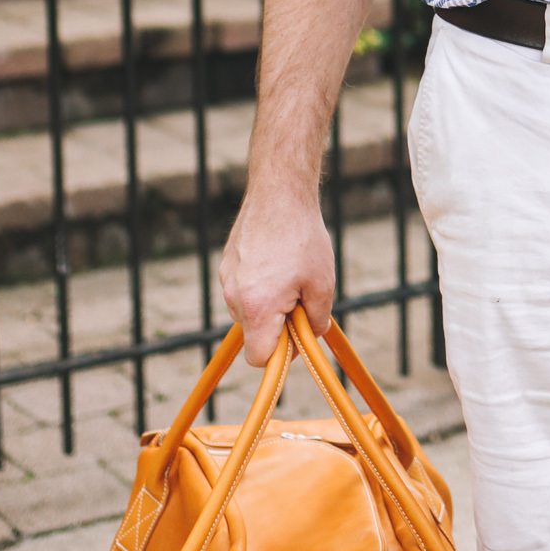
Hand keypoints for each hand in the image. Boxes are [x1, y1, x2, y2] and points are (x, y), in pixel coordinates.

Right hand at [220, 183, 335, 363]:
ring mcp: (227, 280)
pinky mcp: (227, 265)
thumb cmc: (303, 239)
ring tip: (290, 274)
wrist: (279, 193)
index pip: (259, 358)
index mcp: (257, 308)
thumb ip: (316, 320)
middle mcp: (235, 298)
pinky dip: (260, 285)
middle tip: (300, 298)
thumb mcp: (322, 285)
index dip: (281, 355)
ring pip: (249, 311)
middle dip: (278, 326)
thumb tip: (309, 335)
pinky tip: (277, 261)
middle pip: (254, 334)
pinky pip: (244, 289)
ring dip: (269, 304)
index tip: (297, 336)